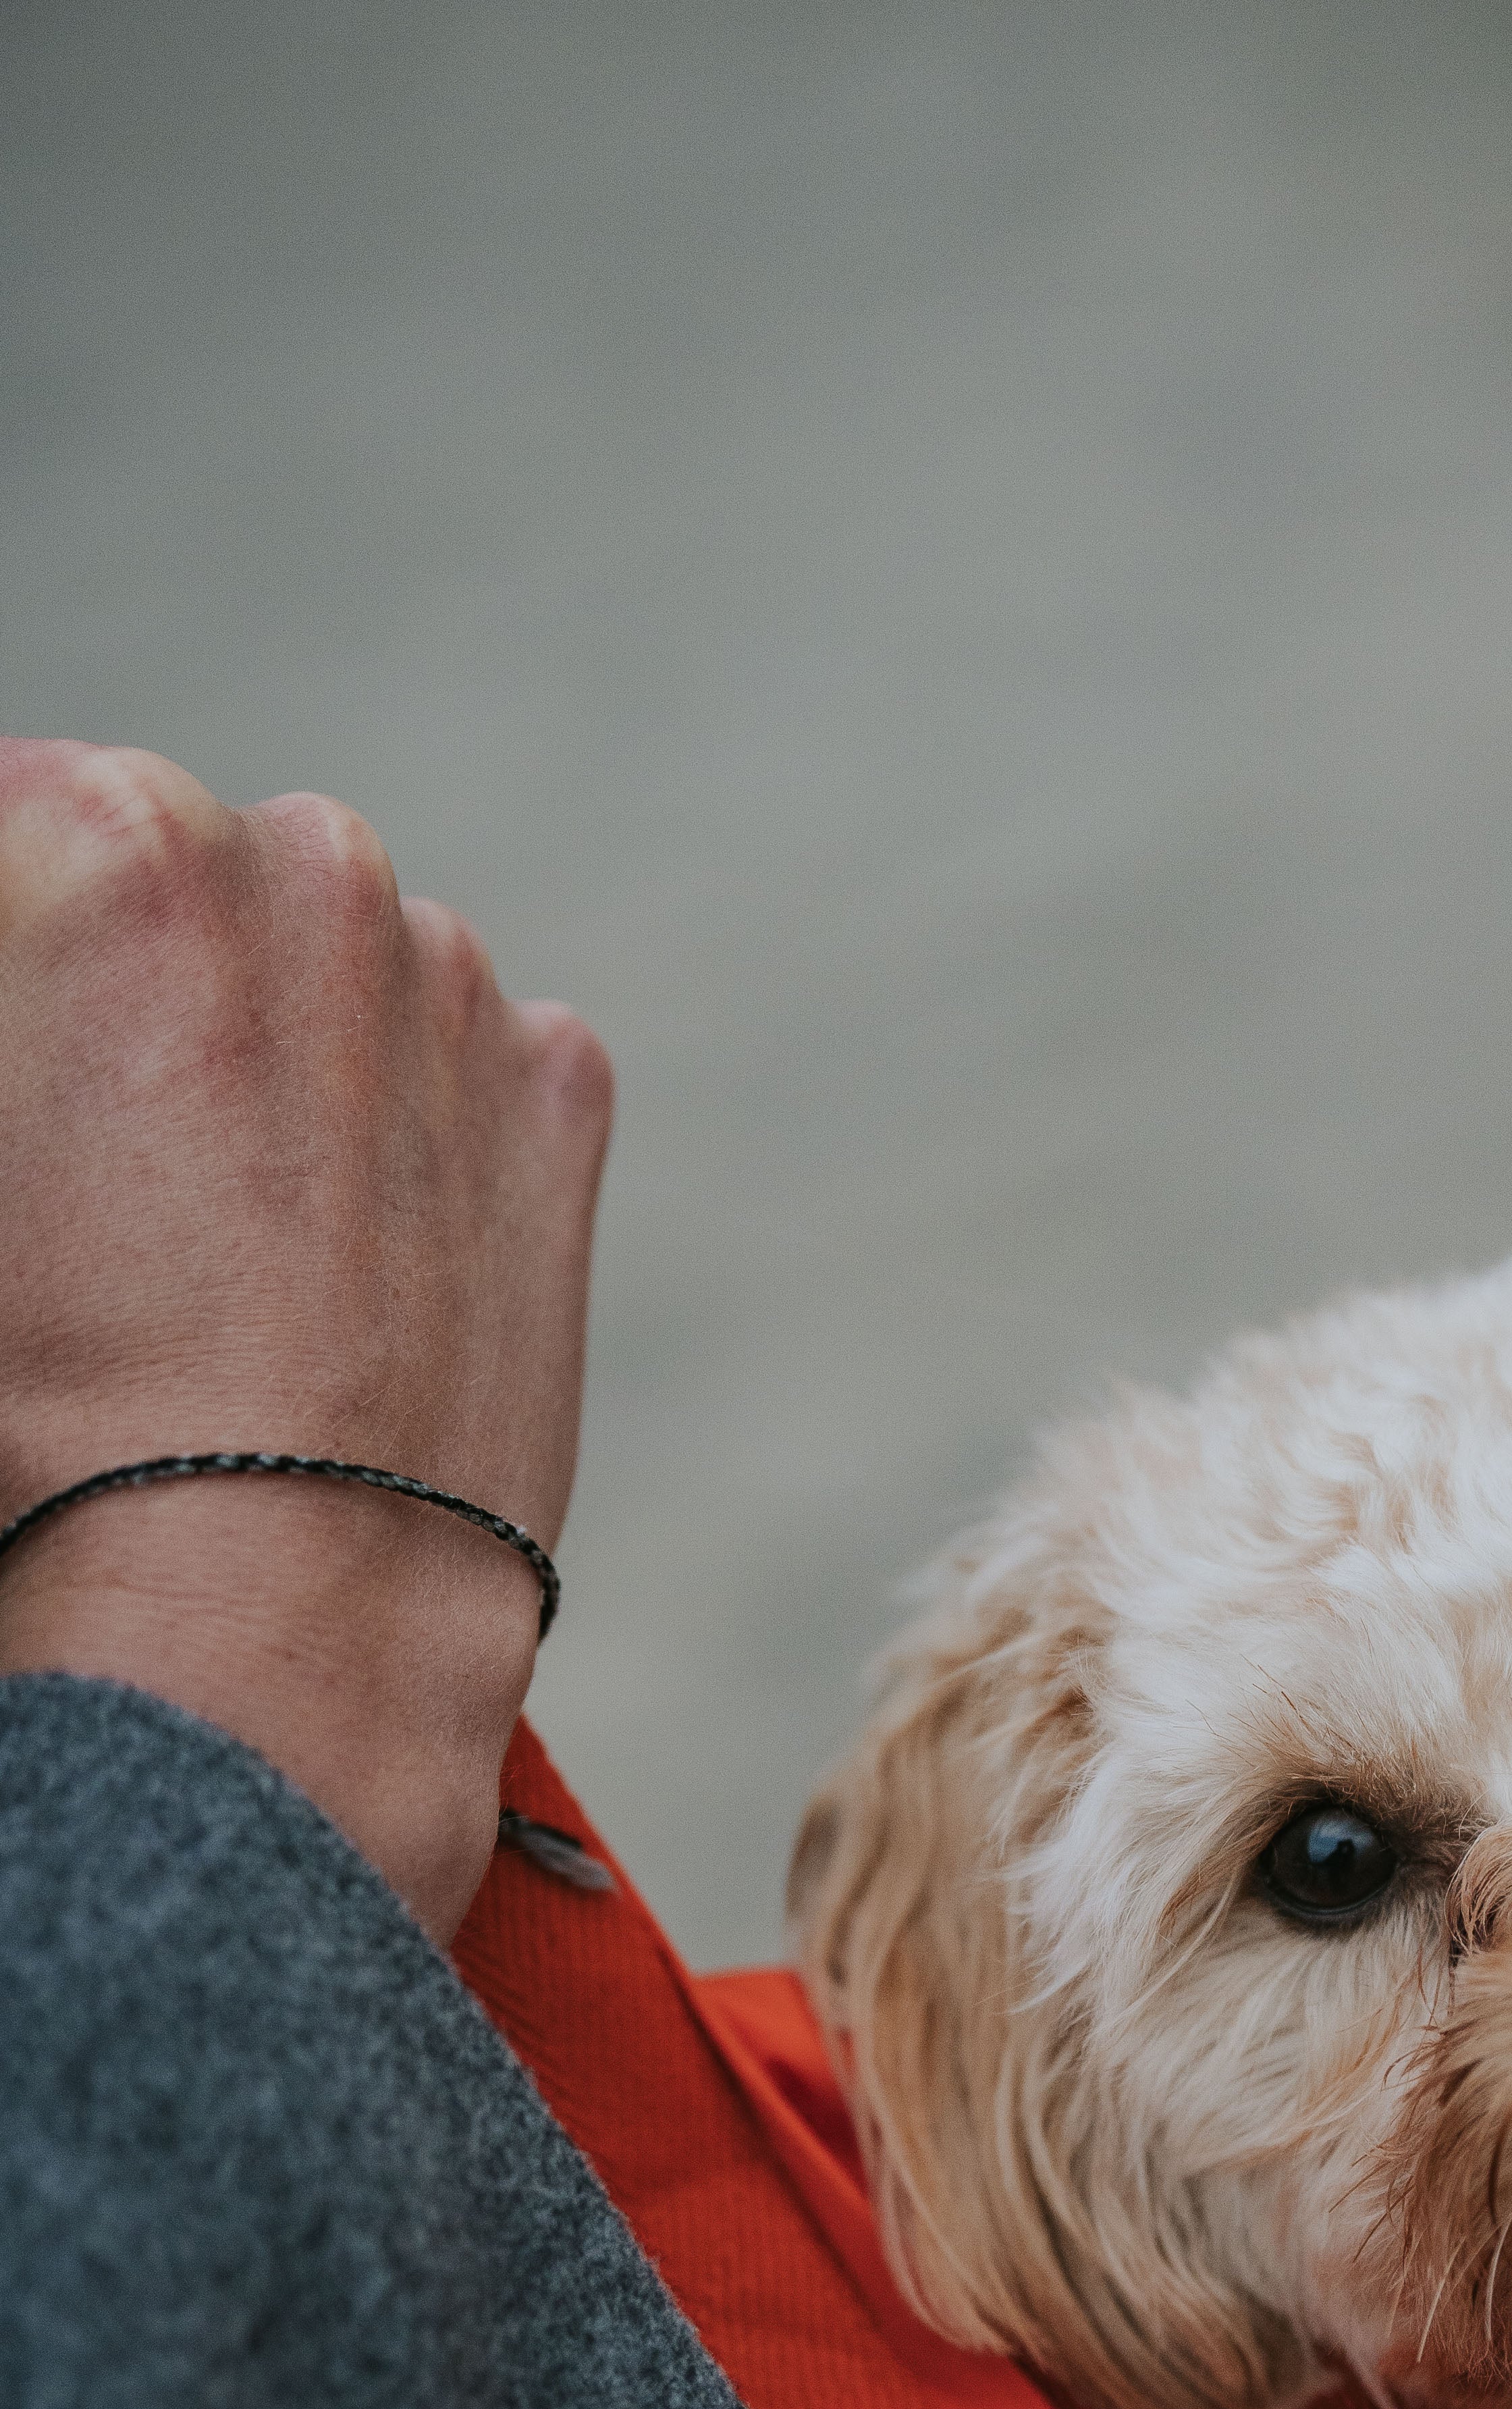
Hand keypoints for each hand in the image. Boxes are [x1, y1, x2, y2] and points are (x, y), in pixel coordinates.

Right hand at [0, 741, 612, 1940]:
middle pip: (195, 870)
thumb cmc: (51, 1395)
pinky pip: (468, 1053)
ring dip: (288, 1037)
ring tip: (228, 1216)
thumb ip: (30, 1016)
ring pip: (342, 960)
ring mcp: (459, 977)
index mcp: (124, 841)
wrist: (271, 1593)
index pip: (27, 815)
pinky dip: (414, 1117)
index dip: (19, 939)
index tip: (31, 1039)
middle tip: (104, 1139)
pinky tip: (354, 1251)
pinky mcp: (561, 1091)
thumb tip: (52, 1032)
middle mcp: (314, 867)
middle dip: (146, 968)